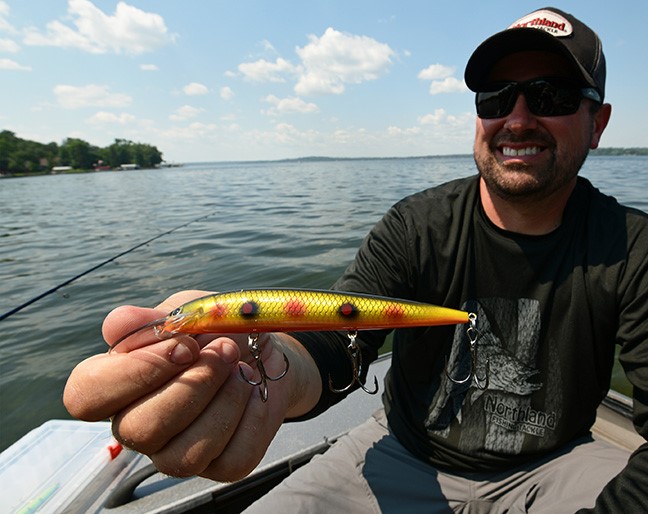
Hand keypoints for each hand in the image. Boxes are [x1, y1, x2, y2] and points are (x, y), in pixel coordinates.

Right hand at [63, 291, 320, 480]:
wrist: (266, 348)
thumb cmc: (216, 330)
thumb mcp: (188, 312)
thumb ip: (154, 320)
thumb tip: (117, 323)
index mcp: (117, 383)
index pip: (86, 396)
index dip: (135, 373)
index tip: (184, 346)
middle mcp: (138, 424)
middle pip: (139, 430)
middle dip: (192, 385)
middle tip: (225, 350)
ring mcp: (176, 451)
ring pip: (183, 455)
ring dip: (224, 402)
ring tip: (242, 370)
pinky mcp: (219, 466)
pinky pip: (230, 460)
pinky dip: (252, 419)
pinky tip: (254, 392)